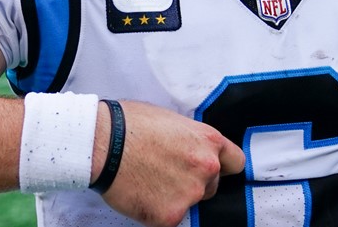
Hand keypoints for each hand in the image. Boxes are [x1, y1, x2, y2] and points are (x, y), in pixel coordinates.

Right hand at [99, 100, 244, 226]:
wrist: (102, 143)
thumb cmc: (129, 125)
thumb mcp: (171, 120)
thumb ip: (190, 139)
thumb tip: (190, 149)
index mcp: (208, 141)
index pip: (235, 162)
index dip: (221, 167)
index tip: (212, 170)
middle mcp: (206, 167)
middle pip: (211, 185)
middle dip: (193, 182)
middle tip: (165, 173)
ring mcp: (190, 193)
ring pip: (190, 203)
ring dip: (174, 197)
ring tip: (148, 181)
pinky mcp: (171, 215)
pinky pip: (170, 218)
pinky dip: (157, 211)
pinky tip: (141, 194)